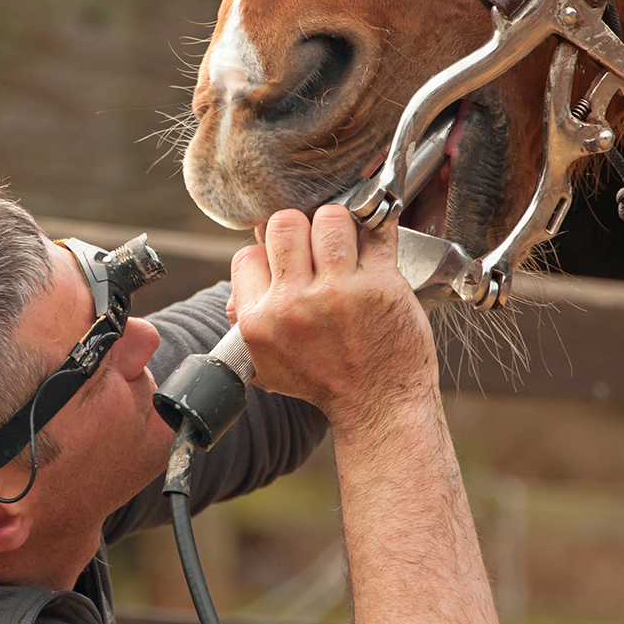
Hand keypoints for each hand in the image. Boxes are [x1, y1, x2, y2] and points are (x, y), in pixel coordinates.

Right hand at [228, 205, 437, 428]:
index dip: (267, 254)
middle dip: (299, 228)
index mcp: (259, 322)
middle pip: (284, 224)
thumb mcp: (267, 364)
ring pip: (329, 217)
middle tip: (315, 245)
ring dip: (338, 224)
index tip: (287, 262)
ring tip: (345, 242)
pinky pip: (375, 233)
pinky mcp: (380, 284)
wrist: (379, 405)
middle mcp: (294, 305)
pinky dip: (377, 229)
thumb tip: (244, 276)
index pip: (247, 255)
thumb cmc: (326, 382)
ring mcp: (339, 292)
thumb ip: (245, 320)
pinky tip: (374, 240)